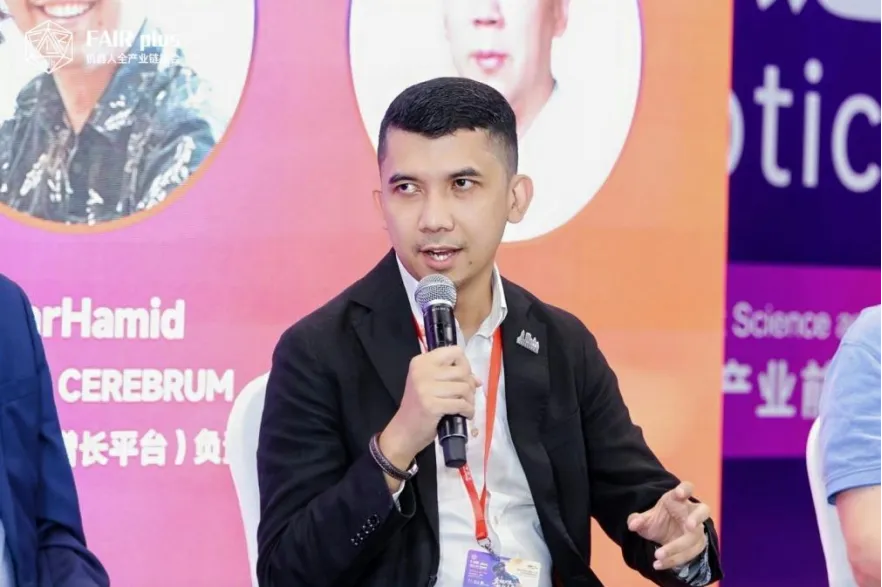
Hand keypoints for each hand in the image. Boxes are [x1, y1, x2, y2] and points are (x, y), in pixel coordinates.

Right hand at [379, 346, 480, 467]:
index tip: (463, 378)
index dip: (464, 364)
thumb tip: (477, 380)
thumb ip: (451, 378)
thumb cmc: (418, 407)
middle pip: (462, 370)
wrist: (403, 431)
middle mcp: (421, 371)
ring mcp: (425, 388)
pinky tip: (465, 415)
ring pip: (464, 387)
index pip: (454, 351)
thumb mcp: (430, 386)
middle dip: (470, 384)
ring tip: (466, 406)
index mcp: (421, 362)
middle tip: (467, 396)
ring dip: (470, 399)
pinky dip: (468, 410)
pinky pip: (461, 404)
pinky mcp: (432, 405)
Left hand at [627, 481, 709, 570]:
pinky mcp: (697, 546)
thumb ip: (637, 520)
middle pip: (702, 511)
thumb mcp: (645, 519)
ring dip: (678, 548)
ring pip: (695, 538)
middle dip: (697, 518)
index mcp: (678, 500)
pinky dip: (673, 560)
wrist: (665, 535)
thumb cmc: (659, 520)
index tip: (679, 493)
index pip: (687, 488)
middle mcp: (691, 513)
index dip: (685, 489)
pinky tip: (658, 564)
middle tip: (689, 526)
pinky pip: (689, 554)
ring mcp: (697, 530)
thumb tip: (632, 525)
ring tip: (658, 555)